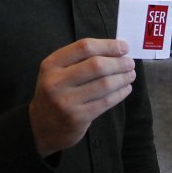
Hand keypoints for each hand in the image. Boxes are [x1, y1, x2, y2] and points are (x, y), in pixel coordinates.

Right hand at [29, 39, 135, 156]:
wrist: (40, 127)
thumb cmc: (56, 93)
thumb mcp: (57, 72)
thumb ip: (80, 59)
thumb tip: (116, 50)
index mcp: (51, 64)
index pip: (84, 47)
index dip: (108, 45)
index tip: (124, 47)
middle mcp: (56, 81)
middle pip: (96, 65)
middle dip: (119, 63)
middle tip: (130, 63)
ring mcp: (66, 101)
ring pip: (104, 84)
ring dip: (122, 78)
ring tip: (130, 75)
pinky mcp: (77, 118)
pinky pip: (105, 102)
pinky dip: (120, 93)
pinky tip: (125, 89)